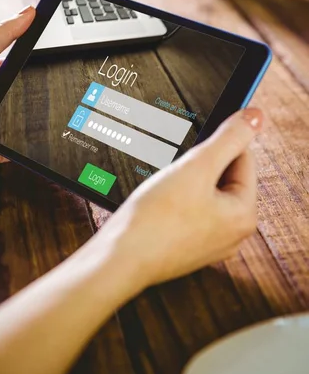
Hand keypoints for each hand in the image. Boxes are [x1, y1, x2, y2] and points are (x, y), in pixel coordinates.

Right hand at [100, 108, 262, 289]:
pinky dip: (175, 198)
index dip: (218, 143)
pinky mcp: (186, 244)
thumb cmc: (156, 218)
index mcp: (244, 215)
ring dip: (186, 181)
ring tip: (165, 188)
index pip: (243, 159)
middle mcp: (232, 233)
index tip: (197, 139)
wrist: (118, 257)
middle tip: (176, 171)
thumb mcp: (197, 167)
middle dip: (199, 166)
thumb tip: (255, 116)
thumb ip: (229, 138)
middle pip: (224, 176)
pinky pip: (189, 208)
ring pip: (203, 191)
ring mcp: (209, 241)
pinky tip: (158, 202)